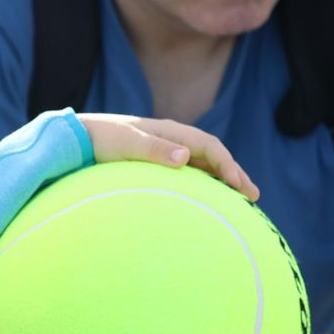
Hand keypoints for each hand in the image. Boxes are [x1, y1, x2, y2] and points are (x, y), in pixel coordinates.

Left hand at [75, 114, 258, 200]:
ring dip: (223, 182)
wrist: (79, 140)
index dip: (229, 166)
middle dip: (234, 175)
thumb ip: (154, 150)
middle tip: (253, 197)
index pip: (210, 147)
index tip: (240, 187)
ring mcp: (168, 153)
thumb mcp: (127, 144)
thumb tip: (184, 158)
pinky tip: (210, 202)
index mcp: (171, 132)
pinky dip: (206, 186)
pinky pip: (190, 175)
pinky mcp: (159, 166)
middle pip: (213, 157)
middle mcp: (174, 141)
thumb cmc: (102, 140)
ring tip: (240, 201)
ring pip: (204, 167)